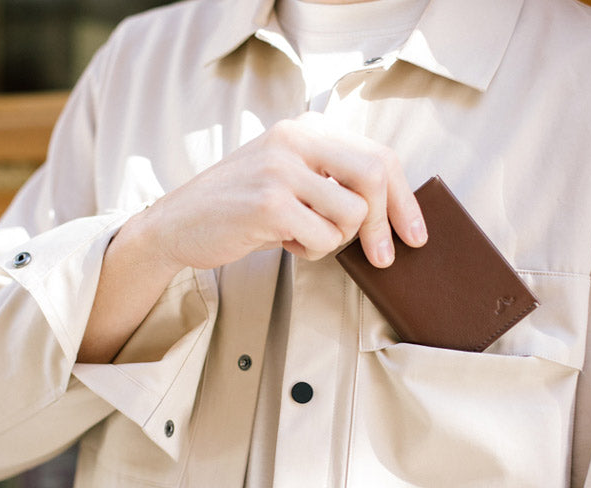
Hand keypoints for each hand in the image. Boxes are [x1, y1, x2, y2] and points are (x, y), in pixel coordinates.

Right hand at [140, 112, 426, 271]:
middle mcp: (296, 139)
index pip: (378, 155)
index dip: (404, 199)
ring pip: (352, 215)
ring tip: (301, 237)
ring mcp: (281, 168)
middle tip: (382, 256)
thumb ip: (332, 179)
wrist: (176, 224)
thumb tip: (391, 212)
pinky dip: (310, 252)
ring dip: (335, 241)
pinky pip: (323, 239)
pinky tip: (283, 243)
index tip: (415, 234)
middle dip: (385, 223)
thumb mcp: (287, 176)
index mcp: (306, 127)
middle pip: (376, 174)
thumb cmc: (238, 206)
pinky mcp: (269, 203)